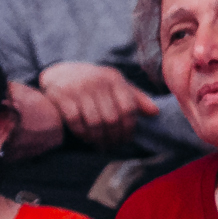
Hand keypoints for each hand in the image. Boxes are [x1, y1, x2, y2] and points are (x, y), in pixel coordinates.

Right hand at [37, 62, 159, 146]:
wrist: (61, 72)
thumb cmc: (96, 84)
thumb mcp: (117, 85)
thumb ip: (136, 98)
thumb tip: (155, 113)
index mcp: (114, 79)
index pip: (128, 108)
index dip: (129, 128)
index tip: (126, 139)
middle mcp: (97, 82)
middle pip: (112, 118)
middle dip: (114, 137)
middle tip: (113, 146)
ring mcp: (78, 89)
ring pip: (95, 122)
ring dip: (99, 138)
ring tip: (101, 145)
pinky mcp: (61, 96)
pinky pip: (76, 122)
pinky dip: (82, 133)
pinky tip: (86, 138)